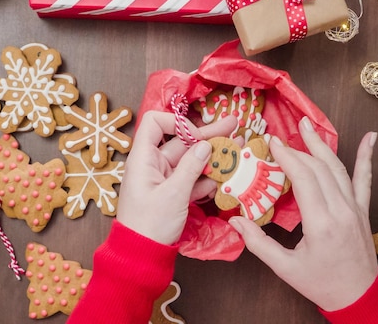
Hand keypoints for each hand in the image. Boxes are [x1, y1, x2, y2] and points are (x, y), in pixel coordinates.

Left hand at [117, 111, 235, 244]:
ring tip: (237, 148)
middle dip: (207, 135)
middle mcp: (153, 165)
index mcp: (144, 159)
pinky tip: (225, 176)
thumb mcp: (173, 194)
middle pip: (180, 141)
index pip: (155, 123)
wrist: (141, 256)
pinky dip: (206, 178)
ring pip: (190, 161)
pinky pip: (191, 179)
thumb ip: (191, 167)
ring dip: (212, 156)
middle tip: (232, 126)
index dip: (177, 123)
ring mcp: (163, 179)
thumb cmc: (150, 224)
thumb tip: (205, 145)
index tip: (197, 135)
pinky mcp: (172, 194)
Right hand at [229, 116, 377, 310]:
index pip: (304, 179)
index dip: (288, 157)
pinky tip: (370, 139)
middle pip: (320, 168)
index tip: (272, 142)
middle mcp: (341, 211)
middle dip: (299, 147)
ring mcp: (355, 208)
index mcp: (321, 224)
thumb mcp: (284, 267)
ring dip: (322, 145)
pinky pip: (365, 180)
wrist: (358, 297)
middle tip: (282, 133)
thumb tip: (234, 222)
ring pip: (339, 169)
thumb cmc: (320, 283)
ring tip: (308, 126)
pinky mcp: (363, 210)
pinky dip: (367, 157)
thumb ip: (258, 243)